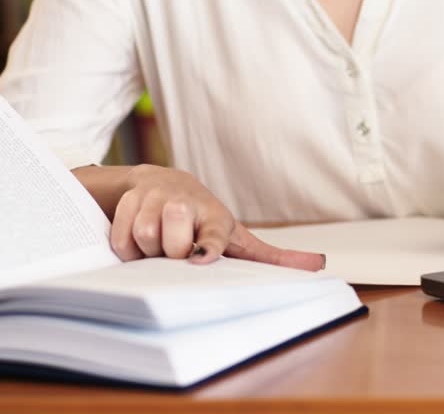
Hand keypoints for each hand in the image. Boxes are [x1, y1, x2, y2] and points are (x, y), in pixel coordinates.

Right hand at [76, 164, 324, 268]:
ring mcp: (156, 200)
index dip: (208, 245)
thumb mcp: (238, 236)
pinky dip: (127, 249)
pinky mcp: (128, 202)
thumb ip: (273, 257)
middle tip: (178, 251)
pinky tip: (141, 242)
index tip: (202, 257)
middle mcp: (187, 204)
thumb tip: (318, 264)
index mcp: (217, 217)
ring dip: (149, 252)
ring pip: (144, 241)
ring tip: (160, 245)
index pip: (214, 234)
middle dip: (172, 255)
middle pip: (172, 246)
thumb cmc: (205, 219)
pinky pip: (120, 241)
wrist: (163, 183)